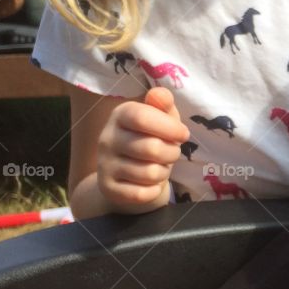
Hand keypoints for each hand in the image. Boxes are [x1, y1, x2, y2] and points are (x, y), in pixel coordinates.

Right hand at [96, 86, 189, 211]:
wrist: (124, 175)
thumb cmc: (150, 140)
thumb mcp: (160, 119)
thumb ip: (163, 104)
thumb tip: (160, 95)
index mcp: (120, 115)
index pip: (142, 118)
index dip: (170, 127)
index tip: (183, 134)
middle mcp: (107, 138)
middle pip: (151, 148)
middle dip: (172, 153)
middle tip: (172, 153)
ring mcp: (104, 164)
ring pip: (149, 173)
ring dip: (164, 172)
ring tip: (160, 167)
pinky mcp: (108, 188)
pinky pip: (141, 193)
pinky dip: (153, 190)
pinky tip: (149, 184)